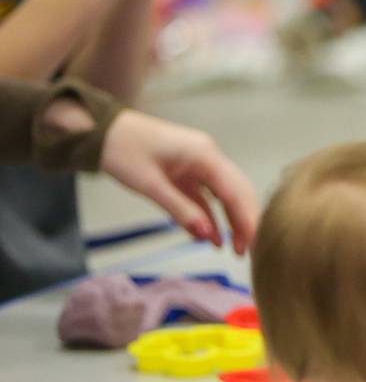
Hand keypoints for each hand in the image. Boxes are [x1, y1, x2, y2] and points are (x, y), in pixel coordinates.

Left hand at [96, 108, 258, 254]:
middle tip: (244, 252)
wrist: (98, 129)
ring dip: (229, 220)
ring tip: (232, 249)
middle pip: (236, 192)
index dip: (246, 219)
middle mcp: (208, 157)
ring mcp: (198, 163)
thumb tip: (207, 236)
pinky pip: (204, 195)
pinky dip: (209, 214)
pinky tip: (212, 236)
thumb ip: (180, 209)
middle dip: (243, 221)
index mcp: (204, 155)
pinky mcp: (186, 170)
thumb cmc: (121, 150)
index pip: (235, 191)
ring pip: (224, 195)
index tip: (252, 246)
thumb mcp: (150, 184)